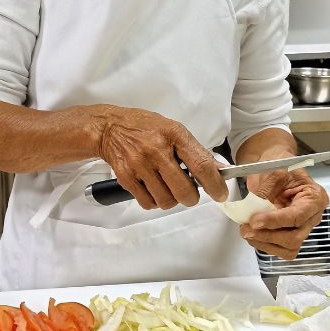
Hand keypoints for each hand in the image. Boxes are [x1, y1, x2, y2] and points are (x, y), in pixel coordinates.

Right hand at [92, 105, 226, 209]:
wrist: (109, 128)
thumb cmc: (145, 128)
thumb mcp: (174, 131)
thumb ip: (197, 152)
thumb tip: (220, 171)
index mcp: (173, 135)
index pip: (201, 165)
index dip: (215, 184)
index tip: (220, 194)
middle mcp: (156, 150)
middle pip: (183, 190)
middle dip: (191, 197)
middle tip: (188, 193)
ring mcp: (139, 165)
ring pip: (166, 200)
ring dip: (171, 200)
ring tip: (167, 189)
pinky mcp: (125, 177)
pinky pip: (147, 203)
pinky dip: (154, 201)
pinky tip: (153, 189)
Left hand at [238, 168, 327, 258]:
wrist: (274, 168)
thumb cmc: (279, 166)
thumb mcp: (273, 171)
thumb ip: (266, 192)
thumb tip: (254, 212)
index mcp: (315, 198)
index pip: (298, 216)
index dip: (276, 221)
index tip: (255, 221)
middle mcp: (312, 216)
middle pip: (295, 237)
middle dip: (268, 236)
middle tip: (246, 229)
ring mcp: (302, 228)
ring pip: (288, 248)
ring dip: (264, 243)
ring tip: (246, 231)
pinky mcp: (290, 234)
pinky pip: (280, 249)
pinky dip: (264, 245)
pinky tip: (252, 235)